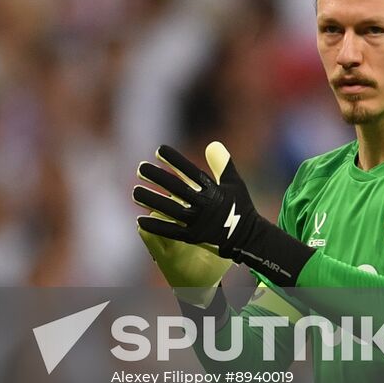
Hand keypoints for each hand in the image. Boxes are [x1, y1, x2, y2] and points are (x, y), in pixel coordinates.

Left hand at [132, 141, 313, 287]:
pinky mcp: (194, 238)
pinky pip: (171, 231)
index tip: (158, 150)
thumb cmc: (240, 207)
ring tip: (135, 192)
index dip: (175, 160)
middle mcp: (205, 205)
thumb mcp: (235, 183)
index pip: (191, 171)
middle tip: (140, 168)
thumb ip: (223, 164)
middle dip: (158, 177)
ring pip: (170, 210)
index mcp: (214, 190)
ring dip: (151, 200)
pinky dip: (156, 226)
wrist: (249, 239)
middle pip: (176, 189)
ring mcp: (199, 222)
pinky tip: (140, 219)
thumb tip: (212, 143)